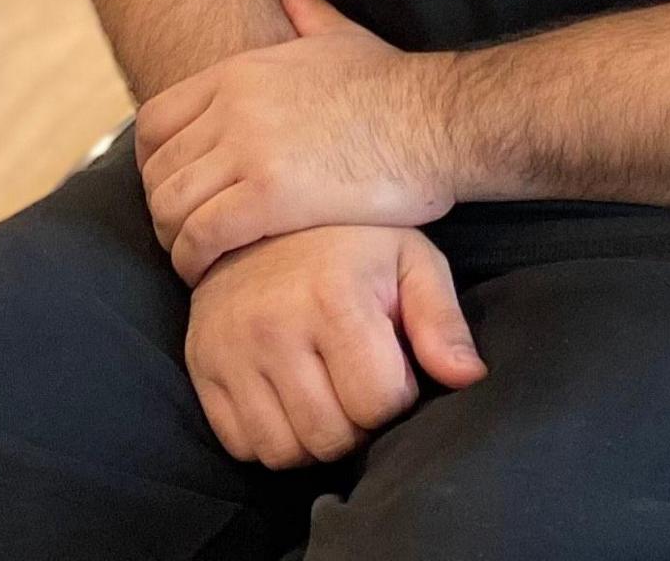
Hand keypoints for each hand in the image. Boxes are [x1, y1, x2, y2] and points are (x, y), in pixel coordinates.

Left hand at [139, 0, 462, 281]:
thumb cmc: (396, 87)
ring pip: (171, 205)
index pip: (153, 121)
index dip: (153, 162)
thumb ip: (305, 12)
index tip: (175, 187)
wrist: (436, 120)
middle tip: (184, 232)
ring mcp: (247, 150)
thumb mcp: (342, 36)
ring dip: (174, 238)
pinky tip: (208, 272)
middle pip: (156, 168)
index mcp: (239, 73)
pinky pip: (202, 234)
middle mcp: (232, 108)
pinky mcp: (269, 196)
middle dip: (163, 206)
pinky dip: (193, 259)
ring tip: (194, 257)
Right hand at [184, 223, 487, 467]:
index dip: (397, 397)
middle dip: (356, 424)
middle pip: (331, 437)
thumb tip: (469, 378)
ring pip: (284, 452)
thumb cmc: (349, 243)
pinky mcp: (200, 366)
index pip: (378, 404)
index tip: (391, 366)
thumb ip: (441, 319)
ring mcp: (230, 349)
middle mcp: (274, 325)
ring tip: (324, 393)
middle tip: (356, 383)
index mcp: (334, 296)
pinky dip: (270, 437)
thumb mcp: (409, 259)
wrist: (259, 217)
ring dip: (313, 438)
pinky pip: (241, 446)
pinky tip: (287, 397)